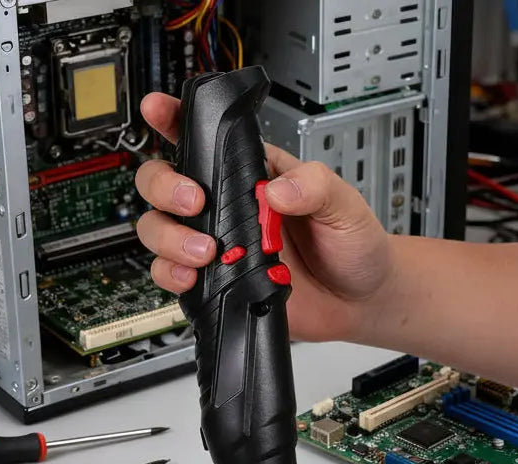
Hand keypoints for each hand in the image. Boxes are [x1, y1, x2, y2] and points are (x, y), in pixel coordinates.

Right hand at [136, 92, 392, 341]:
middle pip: (164, 183)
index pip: (205, 139)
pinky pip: (174, 274)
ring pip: (160, 230)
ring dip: (169, 237)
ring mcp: (218, 246)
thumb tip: (275, 190)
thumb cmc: (353, 245)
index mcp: (253, 176)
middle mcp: (227, 208)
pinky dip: (172, 274)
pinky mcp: (217, 281)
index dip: (173, 120)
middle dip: (165, 187)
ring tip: (206, 252)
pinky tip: (193, 277)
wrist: (359, 300)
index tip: (157, 109)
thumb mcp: (344, 204)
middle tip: (194, 202)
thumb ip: (314, 186)